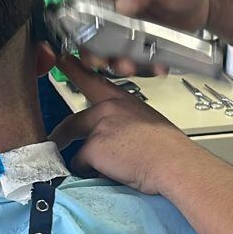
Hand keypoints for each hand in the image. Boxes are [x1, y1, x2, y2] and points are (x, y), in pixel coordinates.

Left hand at [49, 59, 200, 193]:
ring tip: (112, 168)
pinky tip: (113, 173)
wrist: (174, 163)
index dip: (72, 69)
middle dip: (62, 137)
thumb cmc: (169, 149)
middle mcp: (107, 109)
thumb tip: (116, 140)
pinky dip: (93, 174)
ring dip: (89, 161)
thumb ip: (125, 124)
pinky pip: (82, 166)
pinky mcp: (93, 147)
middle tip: (58, 144)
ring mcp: (99, 126)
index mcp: (122, 100)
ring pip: (79, 149)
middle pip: (72, 122)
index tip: (60, 59)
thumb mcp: (147, 123)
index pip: (91, 80)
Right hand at [80, 0, 219, 76]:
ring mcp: (134, 29)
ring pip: (117, 50)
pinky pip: (140, 58)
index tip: (85, 43)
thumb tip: (121, 5)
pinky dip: (146, 66)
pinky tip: (157, 67)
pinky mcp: (147, 43)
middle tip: (106, 63)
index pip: (88, 7)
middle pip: (98, 34)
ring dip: (121, 62)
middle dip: (99, 52)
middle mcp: (121, 10)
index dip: (82, 26)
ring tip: (131, 68)